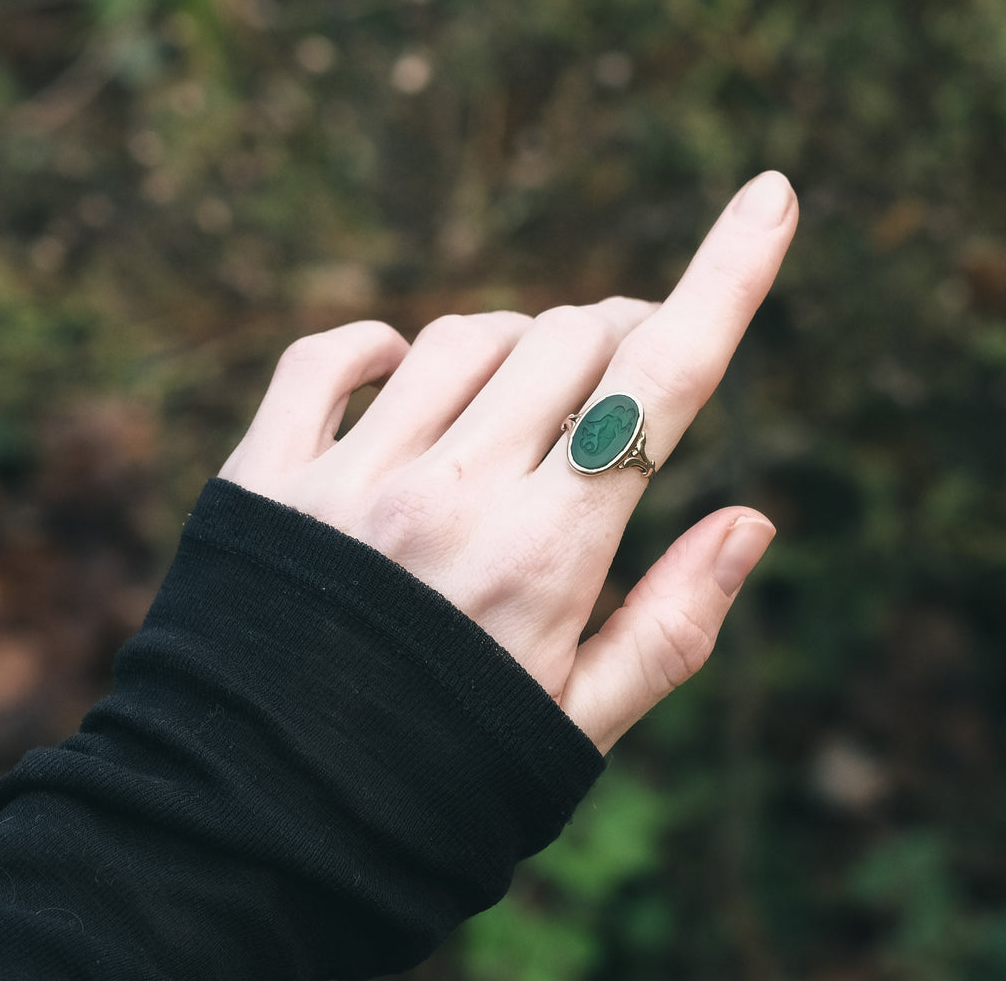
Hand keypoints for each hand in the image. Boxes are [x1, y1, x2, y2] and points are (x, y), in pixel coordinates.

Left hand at [220, 171, 797, 752]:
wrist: (257, 831)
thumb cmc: (437, 782)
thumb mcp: (576, 727)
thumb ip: (672, 625)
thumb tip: (752, 520)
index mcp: (544, 557)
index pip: (660, 387)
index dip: (729, 279)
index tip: (771, 196)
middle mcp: (450, 495)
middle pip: (570, 338)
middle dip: (620, 332)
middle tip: (627, 367)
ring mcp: (348, 478)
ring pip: (461, 336)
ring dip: (514, 345)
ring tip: (522, 399)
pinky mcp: (265, 478)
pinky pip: (325, 359)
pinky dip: (372, 346)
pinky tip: (394, 367)